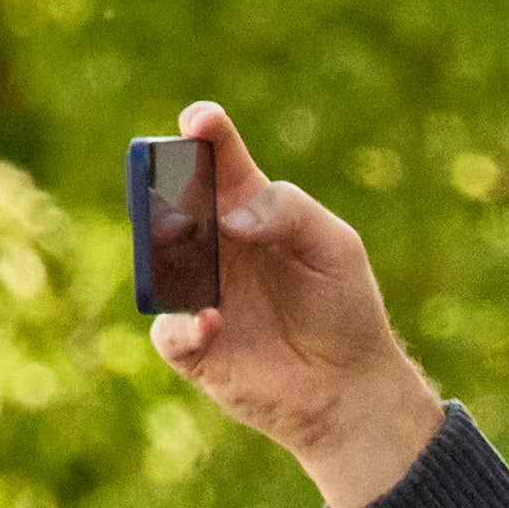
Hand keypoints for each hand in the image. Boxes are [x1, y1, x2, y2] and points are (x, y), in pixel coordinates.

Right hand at [142, 101, 448, 507]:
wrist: (349, 386)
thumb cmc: (343, 306)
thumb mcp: (334, 244)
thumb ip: (287, 211)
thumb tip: (231, 219)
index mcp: (248, 208)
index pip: (219, 160)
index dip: (205, 133)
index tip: (198, 121)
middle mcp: (215, 244)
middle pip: (175, 203)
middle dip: (167, 186)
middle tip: (174, 181)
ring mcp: (198, 293)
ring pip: (159, 261)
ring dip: (165, 249)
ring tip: (182, 239)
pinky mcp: (193, 346)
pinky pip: (169, 330)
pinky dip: (185, 325)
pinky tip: (214, 321)